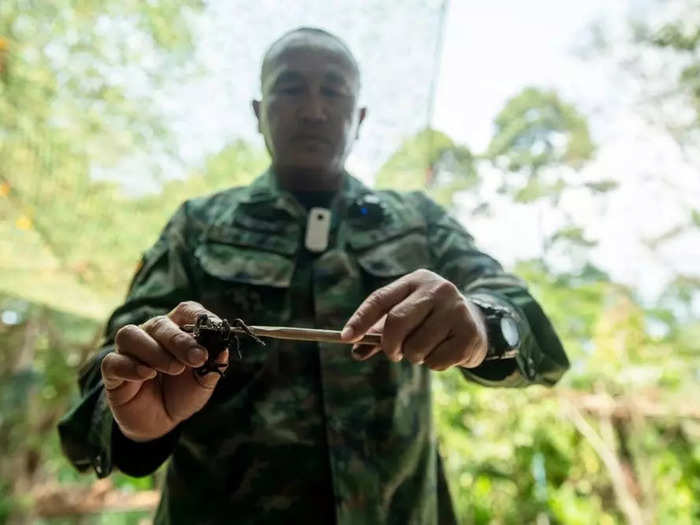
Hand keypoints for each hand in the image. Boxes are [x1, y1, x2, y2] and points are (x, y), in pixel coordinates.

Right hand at [100, 301, 227, 441]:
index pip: (186, 311)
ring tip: (175, 369)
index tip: (215, 330)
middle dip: (180, 340)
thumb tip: (223, 350)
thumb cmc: (182, 394)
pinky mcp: (112, 371)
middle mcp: (150, 334)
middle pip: (160, 324)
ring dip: (155, 351)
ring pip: (131, 335)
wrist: (161, 422)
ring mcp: (129, 351)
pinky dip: (131, 366)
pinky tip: (147, 375)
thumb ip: (212, 366)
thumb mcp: (203, 383)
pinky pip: (113, 361)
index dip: (199, 317)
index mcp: (176, 330)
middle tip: (197, 357)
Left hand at [341, 269, 487, 370]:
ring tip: (425, 349)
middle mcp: (438, 289)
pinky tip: (444, 352)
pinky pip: (436, 361)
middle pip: (397, 321)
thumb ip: (380, 333)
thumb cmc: (431, 320)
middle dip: (389, 345)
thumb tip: (355, 350)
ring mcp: (456, 310)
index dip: (360, 319)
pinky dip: (433, 364)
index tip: (345, 337)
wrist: (477, 324)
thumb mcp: (407, 317)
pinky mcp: (469, 334)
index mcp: (417, 280)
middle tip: (394, 354)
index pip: (380, 298)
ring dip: (414, 357)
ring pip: (416, 347)